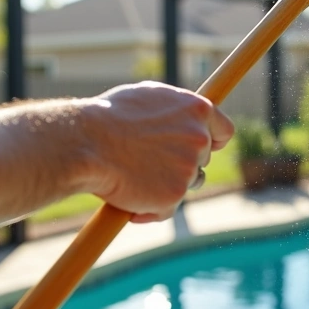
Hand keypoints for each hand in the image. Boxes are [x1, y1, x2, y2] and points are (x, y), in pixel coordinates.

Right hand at [78, 82, 232, 222]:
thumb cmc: (107, 117)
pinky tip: (126, 199)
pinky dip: (149, 210)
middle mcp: (199, 137)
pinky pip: (166, 209)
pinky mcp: (175, 194)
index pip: (224, 130)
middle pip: (202, 160)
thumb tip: (179, 118)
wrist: (85, 142)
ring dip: (168, 186)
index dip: (214, 142)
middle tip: (148, 165)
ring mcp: (189, 167)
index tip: (204, 149)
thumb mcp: (146, 99)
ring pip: (187, 184)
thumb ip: (172, 111)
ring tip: (134, 179)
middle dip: (181, 165)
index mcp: (196, 109)